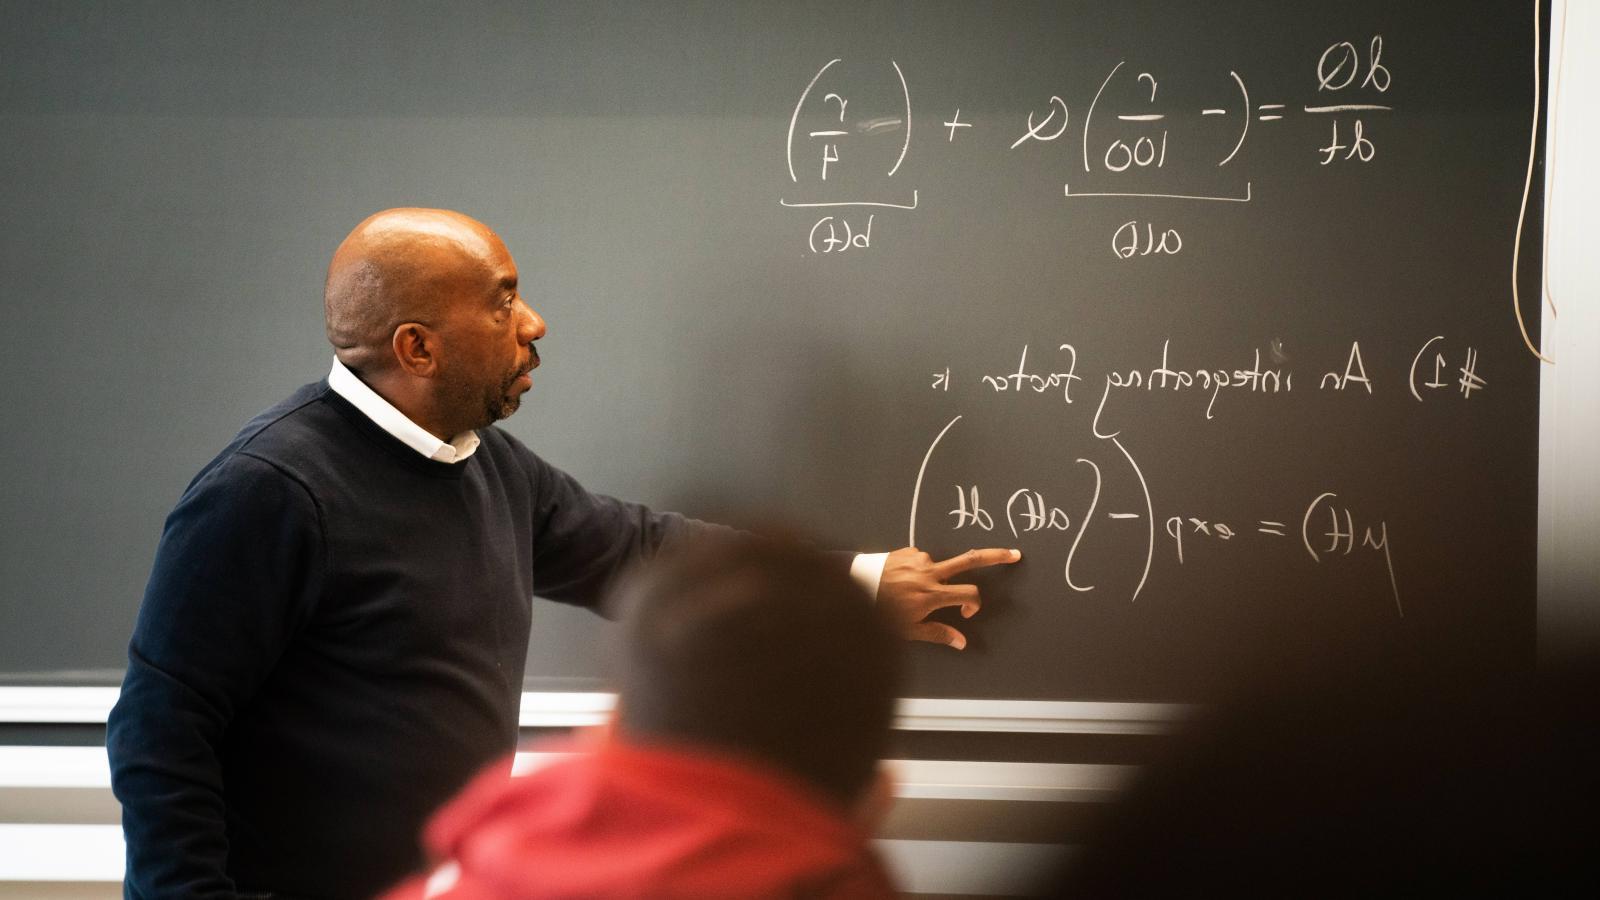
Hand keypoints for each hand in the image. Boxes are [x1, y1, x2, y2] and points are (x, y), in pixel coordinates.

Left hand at [876, 547, 1020, 649]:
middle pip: (970, 560)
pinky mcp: (909, 550)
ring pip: (939, 567)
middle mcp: (929, 573)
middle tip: (1015, 553)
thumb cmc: (882, 612)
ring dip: (935, 578)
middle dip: (995, 555)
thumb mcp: (908, 630)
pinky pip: (922, 561)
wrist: (855, 585)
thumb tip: (962, 643)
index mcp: (931, 594)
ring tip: (909, 590)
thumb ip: (938, 633)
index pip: (970, 594)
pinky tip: (902, 580)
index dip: (974, 604)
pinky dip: (919, 570)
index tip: (966, 612)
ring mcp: (919, 559)